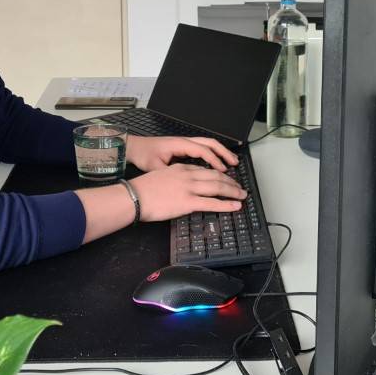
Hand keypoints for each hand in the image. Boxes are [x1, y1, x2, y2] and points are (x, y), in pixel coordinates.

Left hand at [126, 135, 238, 171]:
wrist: (134, 147)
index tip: (222, 171)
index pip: (202, 150)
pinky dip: (213, 154)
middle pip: (210, 143)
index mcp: (179, 144)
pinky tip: (217, 164)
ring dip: (221, 152)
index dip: (214, 160)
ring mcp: (184, 143)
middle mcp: (184, 142)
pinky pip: (202, 148)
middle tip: (235, 163)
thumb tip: (182, 184)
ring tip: (231, 162)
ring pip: (208, 144)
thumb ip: (170, 174)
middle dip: (224, 153)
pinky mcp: (183, 148)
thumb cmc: (144, 155)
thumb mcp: (155, 167)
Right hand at [129, 164, 245, 221]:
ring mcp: (189, 188)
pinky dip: (226, 204)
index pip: (205, 170)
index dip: (219, 175)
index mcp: (181, 168)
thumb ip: (174, 179)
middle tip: (239, 187)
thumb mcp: (161, 177)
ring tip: (241, 195)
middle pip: (216, 176)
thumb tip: (180, 188)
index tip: (225, 179)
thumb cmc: (142, 190)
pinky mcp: (188, 202)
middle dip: (230, 182)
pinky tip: (235, 206)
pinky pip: (212, 203)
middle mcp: (188, 175)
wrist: (134, 196)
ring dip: (232, 191)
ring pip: (218, 187)